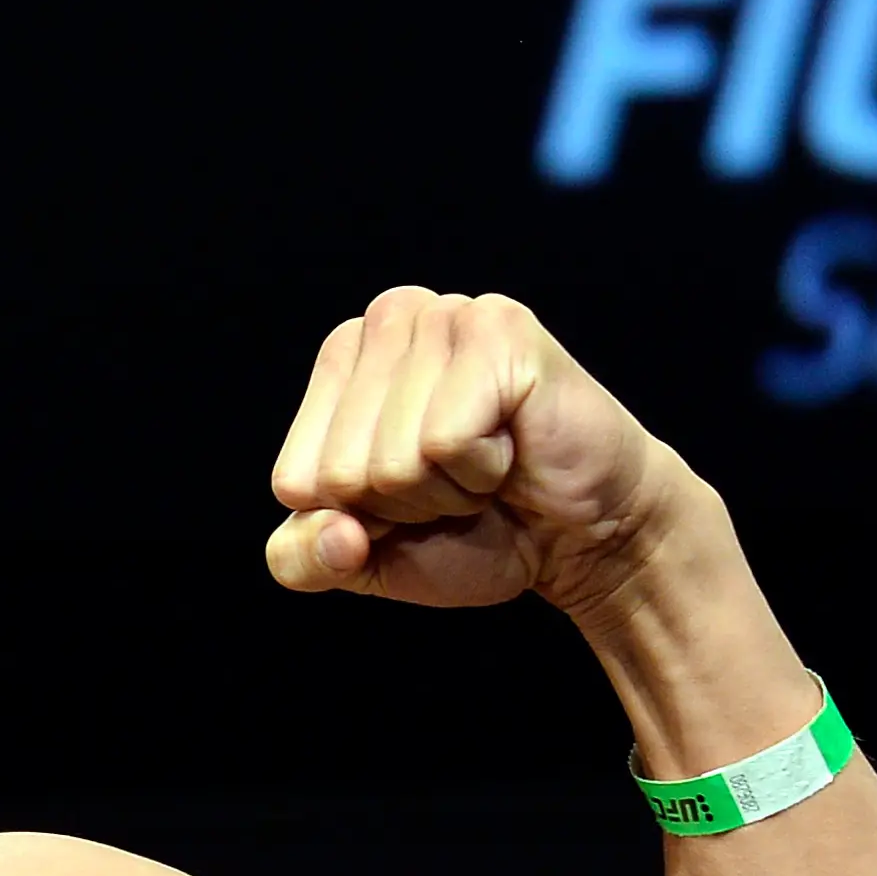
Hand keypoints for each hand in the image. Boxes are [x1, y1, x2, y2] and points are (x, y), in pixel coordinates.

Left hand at [261, 288, 683, 614]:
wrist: (580, 536)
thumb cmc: (475, 530)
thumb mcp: (365, 560)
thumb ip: (302, 560)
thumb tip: (335, 531)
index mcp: (339, 360)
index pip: (295, 480)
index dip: (357, 517)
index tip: (412, 494)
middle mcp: (386, 318)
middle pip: (342, 471)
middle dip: (404, 504)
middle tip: (459, 479)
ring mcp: (443, 315)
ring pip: (393, 459)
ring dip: (447, 488)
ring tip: (487, 462)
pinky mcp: (498, 329)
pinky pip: (446, 442)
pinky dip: (481, 470)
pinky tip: (511, 446)